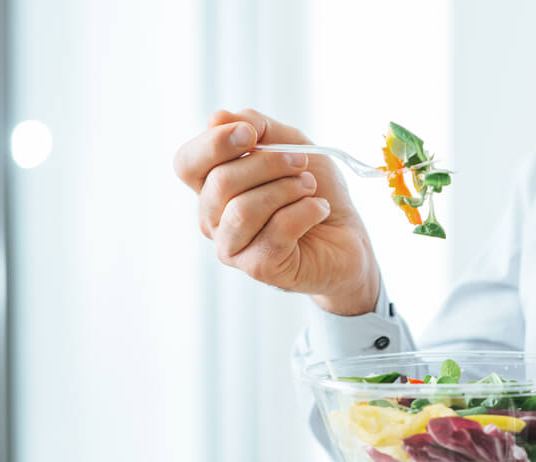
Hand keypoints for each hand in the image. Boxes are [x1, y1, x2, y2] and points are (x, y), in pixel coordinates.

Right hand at [173, 109, 379, 314]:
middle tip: (301, 163)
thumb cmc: (315, 191)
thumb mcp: (290, 144)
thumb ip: (257, 127)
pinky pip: (277, 231)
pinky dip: (306, 212)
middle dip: (268, 163)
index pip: (187, 163)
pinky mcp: (259, 268)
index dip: (214, 144)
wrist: (349, 238)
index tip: (252, 134)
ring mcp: (233, 247)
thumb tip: (217, 118)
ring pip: (244, 210)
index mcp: (212, 187)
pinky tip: (319, 210)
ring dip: (287, 189)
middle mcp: (214, 219)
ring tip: (310, 187)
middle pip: (220, 182)